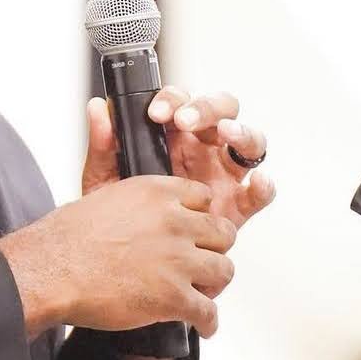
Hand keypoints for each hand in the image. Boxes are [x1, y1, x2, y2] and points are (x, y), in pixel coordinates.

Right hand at [0, 175, 235, 340]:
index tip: (197, 229)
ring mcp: (178, 260)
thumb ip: (135, 202)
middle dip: (215, 248)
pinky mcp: (173, 297)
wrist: (51, 269)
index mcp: (158, 193)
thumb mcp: (104, 195)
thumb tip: (142, 216)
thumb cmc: (67, 238)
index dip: (201, 216)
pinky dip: (208, 322)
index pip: (204, 198)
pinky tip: (203, 326)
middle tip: (203, 261)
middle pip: (223, 233)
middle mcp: (175, 222)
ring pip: (223, 271)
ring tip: (203, 293)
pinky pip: (208, 312)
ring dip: (214, 284)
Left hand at [81, 89, 275, 230]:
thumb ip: (103, 144)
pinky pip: (258, 192)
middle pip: (221, 112)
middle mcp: (202, 149)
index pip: (181, 103)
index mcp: (172, 136)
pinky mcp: (237, 205)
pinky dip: (263, 185)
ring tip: (226, 133)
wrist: (127, 260)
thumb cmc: (120, 215)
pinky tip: (257, 181)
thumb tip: (97, 108)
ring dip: (241, 133)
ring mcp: (223, 174)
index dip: (174, 100)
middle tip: (186, 120)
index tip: (157, 113)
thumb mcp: (105, 177)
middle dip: (207, 109)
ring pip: (247, 142)